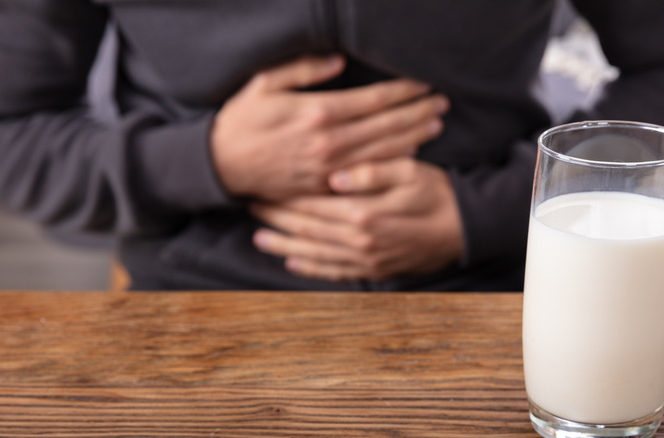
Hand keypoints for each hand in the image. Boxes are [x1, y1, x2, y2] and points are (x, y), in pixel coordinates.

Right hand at [210, 55, 448, 200]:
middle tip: (442, 103)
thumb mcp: (264, 84)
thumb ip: (303, 70)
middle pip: (388, 126)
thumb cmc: (241, 121)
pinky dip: (392, 164)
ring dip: (414, 137)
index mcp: (319, 113)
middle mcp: (330, 142)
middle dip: (418, 112)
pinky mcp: (325, 188)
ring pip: (383, 152)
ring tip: (436, 125)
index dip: (405, 91)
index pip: (375, 99)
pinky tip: (410, 155)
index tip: (425, 83)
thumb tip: (339, 61)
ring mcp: (330, 169)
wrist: (221, 165)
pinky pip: (368, 176)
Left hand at [250, 157, 463, 281]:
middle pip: (307, 229)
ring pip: (314, 254)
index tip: (262, 186)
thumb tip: (336, 176)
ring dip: (285, 245)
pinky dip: (310, 269)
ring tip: (258, 238)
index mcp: (364, 213)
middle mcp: (359, 241)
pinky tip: (292, 262)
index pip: (313, 204)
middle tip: (251, 206)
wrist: (466, 229)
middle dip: (277, 217)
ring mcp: (366, 260)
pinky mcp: (374, 271)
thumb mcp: (411, 172)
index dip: (285, 196)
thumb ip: (373, 172)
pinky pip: (334, 273)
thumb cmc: (438, 194)